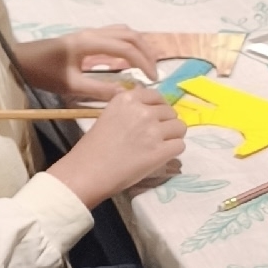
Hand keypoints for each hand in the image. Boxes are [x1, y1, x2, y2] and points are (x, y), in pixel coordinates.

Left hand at [20, 28, 160, 101]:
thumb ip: (99, 90)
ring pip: (124, 32)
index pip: (126, 48)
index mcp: (89, 43)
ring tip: (148, 64)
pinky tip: (130, 60)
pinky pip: (115, 35)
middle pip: (130, 35)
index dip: (143, 62)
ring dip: (139, 45)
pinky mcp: (87, 37)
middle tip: (154, 73)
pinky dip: (128, 44)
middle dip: (147, 52)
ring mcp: (90, 32)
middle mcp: (93, 33)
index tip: (152, 79)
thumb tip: (126, 95)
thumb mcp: (71, 86)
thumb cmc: (43, 73)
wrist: (21, 60)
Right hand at [47, 83, 185, 207]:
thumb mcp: (109, 115)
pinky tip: (162, 156)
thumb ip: (129, 108)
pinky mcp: (160, 151)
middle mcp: (143, 111)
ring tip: (160, 146)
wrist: (87, 171)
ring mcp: (153, 131)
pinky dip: (173, 151)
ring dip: (173, 136)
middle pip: (171, 112)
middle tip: (155, 136)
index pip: (156, 96)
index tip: (154, 118)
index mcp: (127, 99)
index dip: (158, 108)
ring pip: (180, 127)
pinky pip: (180, 145)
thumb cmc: (93, 147)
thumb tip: (149, 103)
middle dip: (166, 123)